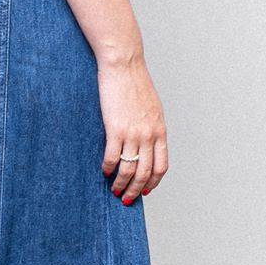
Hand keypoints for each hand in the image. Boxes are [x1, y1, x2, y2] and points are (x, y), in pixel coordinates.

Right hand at [98, 58, 167, 202]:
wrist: (125, 66)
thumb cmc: (136, 85)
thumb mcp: (152, 109)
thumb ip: (151, 127)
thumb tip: (148, 143)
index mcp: (160, 131)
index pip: (161, 166)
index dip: (153, 182)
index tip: (146, 191)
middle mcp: (149, 135)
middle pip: (145, 173)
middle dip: (136, 190)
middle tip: (126, 199)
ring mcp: (133, 133)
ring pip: (129, 170)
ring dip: (121, 184)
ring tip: (114, 190)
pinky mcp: (115, 129)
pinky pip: (112, 157)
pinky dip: (108, 168)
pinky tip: (104, 171)